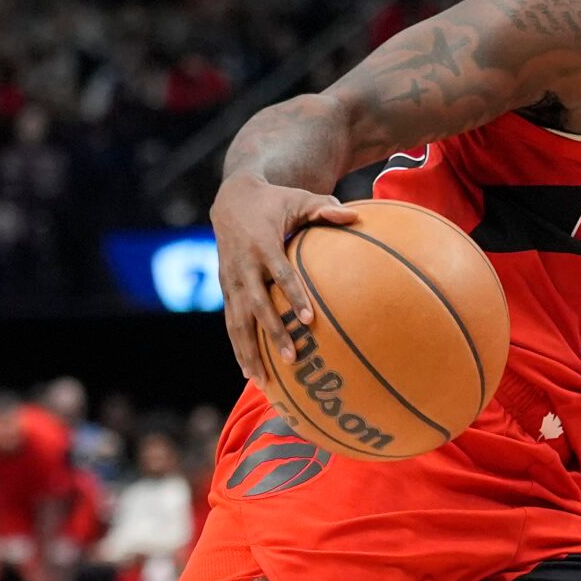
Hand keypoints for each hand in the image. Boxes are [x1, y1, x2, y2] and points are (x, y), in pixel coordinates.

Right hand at [211, 174, 359, 391]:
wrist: (231, 199)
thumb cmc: (274, 201)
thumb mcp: (299, 199)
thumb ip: (325, 209)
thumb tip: (355, 217)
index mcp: (262, 244)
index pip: (280, 274)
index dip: (294, 295)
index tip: (308, 319)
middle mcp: (243, 266)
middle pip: (257, 304)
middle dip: (273, 332)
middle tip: (292, 357)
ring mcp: (231, 280)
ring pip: (237, 321)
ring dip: (248, 351)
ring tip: (262, 381)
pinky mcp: (225, 289)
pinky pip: (231, 323)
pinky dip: (238, 348)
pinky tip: (249, 374)